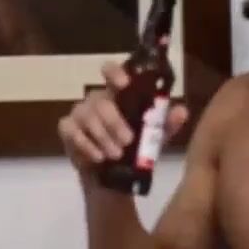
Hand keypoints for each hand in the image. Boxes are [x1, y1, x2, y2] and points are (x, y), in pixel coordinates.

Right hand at [57, 61, 187, 177]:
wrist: (114, 176)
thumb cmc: (135, 149)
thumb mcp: (156, 138)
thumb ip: (167, 124)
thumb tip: (181, 111)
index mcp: (118, 94)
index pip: (111, 72)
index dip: (115, 73)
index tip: (124, 84)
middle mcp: (97, 99)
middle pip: (100, 100)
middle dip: (114, 121)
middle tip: (128, 141)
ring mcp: (80, 112)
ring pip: (86, 115)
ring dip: (102, 136)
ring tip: (116, 155)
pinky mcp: (67, 129)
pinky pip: (70, 130)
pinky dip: (85, 144)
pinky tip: (98, 157)